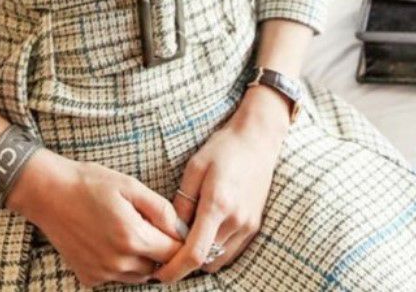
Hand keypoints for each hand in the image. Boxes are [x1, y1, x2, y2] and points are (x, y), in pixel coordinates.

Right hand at [6, 148, 184, 286]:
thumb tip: (181, 229)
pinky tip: (109, 239)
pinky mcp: (89, 277)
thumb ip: (160, 209)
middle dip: (160, 249)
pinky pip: (117, 277)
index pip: (174, 253)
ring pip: (139, 275)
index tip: (176, 228)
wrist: (48, 192)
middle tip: (148, 223)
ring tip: (128, 229)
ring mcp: (102, 272)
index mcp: (133, 237)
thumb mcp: (129, 185)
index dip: (179, 241)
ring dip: (142, 258)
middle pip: (158, 266)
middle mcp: (119, 262)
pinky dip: (121, 264)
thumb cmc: (89, 183)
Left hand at [152, 85, 290, 282]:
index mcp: (217, 204)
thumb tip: (170, 230)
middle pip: (206, 261)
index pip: (195, 252)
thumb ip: (182, 201)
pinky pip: (231, 251)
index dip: (174, 269)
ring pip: (219, 259)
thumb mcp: (194, 168)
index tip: (159, 274)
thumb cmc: (222, 149)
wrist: (257, 140)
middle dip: (185, 262)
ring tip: (184, 240)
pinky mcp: (254, 226)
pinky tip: (203, 233)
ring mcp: (248, 225)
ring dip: (201, 257)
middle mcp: (236, 220)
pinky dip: (215, 250)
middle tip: (166, 251)